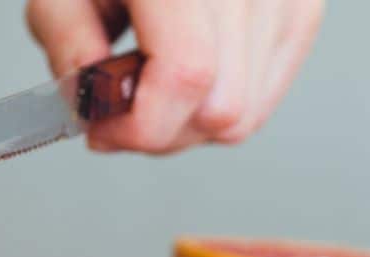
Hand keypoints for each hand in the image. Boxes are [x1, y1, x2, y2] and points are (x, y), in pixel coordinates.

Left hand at [27, 0, 323, 152]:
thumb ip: (68, 45)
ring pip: (245, 115)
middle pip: (220, 109)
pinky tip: (184, 76)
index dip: (141, 124)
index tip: (101, 129)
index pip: (187, 73)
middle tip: (118, 108)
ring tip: (150, 82)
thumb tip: (97, 109)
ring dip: (187, 123)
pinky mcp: (301, 11)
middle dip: (160, 131)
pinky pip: (263, 99)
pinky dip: (216, 105)